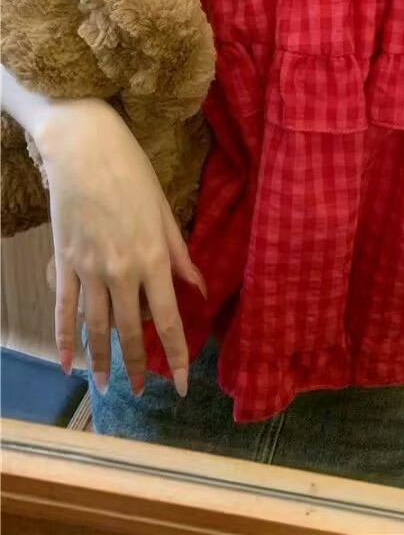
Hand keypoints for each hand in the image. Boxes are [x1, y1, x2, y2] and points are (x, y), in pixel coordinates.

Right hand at [34, 99, 204, 396]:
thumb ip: (181, 255)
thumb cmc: (133, 174)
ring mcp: (88, 270)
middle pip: (130, 330)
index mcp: (152, 259)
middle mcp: (121, 271)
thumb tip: (200, 289)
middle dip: (140, 365)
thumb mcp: (165, 212)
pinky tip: (68, 364)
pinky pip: (64, 310)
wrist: (84, 150)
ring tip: (108, 387)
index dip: (176, 355)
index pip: (168, 319)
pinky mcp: (65, 263)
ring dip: (103, 361)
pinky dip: (65, 340)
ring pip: (96, 327)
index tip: (184, 384)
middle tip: (145, 392)